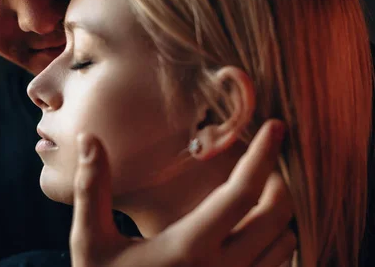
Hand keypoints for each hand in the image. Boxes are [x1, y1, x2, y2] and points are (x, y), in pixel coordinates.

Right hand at [70, 120, 295, 266]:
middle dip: (278, 181)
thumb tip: (88, 139)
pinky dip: (276, 245)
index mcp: (188, 247)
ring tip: (256, 196)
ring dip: (278, 216)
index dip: (263, 155)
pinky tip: (252, 233)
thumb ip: (92, 188)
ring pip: (285, 245)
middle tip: (263, 164)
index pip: (240, 192)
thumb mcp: (90, 241)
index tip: (276, 126)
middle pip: (277, 215)